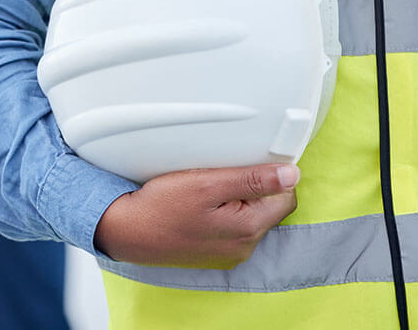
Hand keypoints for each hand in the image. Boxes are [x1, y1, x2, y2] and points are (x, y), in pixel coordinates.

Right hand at [94, 164, 299, 269]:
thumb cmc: (160, 206)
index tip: (248, 162)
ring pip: (250, 218)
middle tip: (221, 173)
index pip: (285, 196)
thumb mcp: (206, 183)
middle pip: (269, 208)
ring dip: (238, 201)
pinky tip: (201, 206)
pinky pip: (232, 229)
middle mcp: (244, 248)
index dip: (272, 175)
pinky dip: (223, 214)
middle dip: (254, 187)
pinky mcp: (214, 255)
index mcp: (248, 230)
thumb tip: (292, 175)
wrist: (125, 231)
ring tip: (208, 189)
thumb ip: (252, 180)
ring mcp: (229, 255)